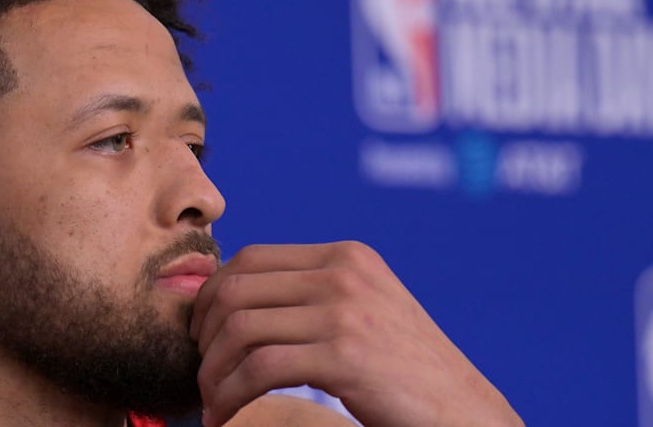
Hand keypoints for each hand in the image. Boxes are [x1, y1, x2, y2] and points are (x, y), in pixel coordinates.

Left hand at [189, 242, 522, 426]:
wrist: (466, 414)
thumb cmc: (407, 373)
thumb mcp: (365, 311)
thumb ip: (314, 296)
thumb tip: (234, 300)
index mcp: (346, 256)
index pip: (251, 258)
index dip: (212, 293)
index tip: (200, 331)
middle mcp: (344, 273)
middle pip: (236, 289)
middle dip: (204, 333)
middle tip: (200, 370)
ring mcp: (345, 312)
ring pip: (241, 329)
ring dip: (212, 371)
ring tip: (211, 402)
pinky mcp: (345, 356)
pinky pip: (260, 368)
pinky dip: (230, 394)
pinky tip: (225, 415)